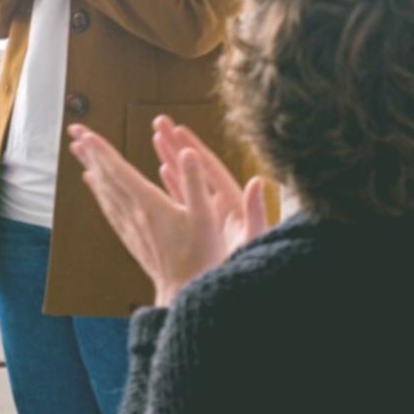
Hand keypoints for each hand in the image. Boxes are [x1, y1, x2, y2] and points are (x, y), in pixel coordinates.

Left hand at [68, 122, 263, 305]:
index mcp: (150, 205)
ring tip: (79, 151)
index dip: (101, 150)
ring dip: (92, 167)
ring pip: (105, 191)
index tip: (84, 132)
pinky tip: (95, 185)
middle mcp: (134, 214)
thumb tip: (188, 151)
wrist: (184, 293)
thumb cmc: (200, 257)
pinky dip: (99, 191)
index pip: (119, 171)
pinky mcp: (131, 237)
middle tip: (74, 132)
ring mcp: (130, 226)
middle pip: (106, 177)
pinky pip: (109, 208)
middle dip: (90, 152)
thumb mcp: (206, 218)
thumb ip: (195, 182)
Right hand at [150, 116, 267, 258]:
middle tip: (160, 122)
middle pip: (197, 168)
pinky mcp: (204, 226)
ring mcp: (212, 214)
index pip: (211, 169)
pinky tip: (161, 171)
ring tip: (156, 138)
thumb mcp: (253, 240)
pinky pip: (185, 198)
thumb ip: (256, 212)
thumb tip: (257, 182)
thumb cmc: (251, 267)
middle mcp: (222, 205)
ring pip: (188, 180)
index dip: (195, 149)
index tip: (179, 129)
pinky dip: (174, 182)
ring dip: (172, 158)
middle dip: (178, 144)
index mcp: (233, 205)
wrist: (244, 291)